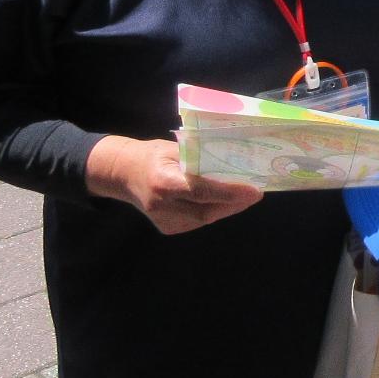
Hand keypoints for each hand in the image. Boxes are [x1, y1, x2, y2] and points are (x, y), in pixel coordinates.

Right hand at [85, 135, 261, 235]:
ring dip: (228, 208)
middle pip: (206, 211)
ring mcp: (163, 220)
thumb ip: (201, 158)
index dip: (229, 193)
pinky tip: (224, 202)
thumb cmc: (153, 156)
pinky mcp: (167, 228)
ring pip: (204, 219)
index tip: (255, 190)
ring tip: (244, 196)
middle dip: (235, 203)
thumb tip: (236, 160)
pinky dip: (214, 211)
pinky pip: (197, 222)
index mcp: (163, 181)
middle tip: (255, 193)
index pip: (201, 191)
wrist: (123, 174)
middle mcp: (162, 205)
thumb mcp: (176, 148)